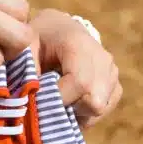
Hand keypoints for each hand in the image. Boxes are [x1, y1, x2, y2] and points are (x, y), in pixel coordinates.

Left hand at [29, 9, 121, 127]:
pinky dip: (85, 113)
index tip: (40, 103)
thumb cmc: (39, 40)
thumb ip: (27, 74)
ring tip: (59, 99)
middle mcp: (103, 59)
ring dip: (76, 112)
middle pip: (93, 102)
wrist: (59, 30)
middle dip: (67, 109)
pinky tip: (71, 102)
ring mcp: (112, 73)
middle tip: (49, 102)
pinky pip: (103, 110)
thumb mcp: (26, 49)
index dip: (60, 100)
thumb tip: (28, 104)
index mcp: (80, 46)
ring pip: (99, 109)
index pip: (81, 84)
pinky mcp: (116, 86)